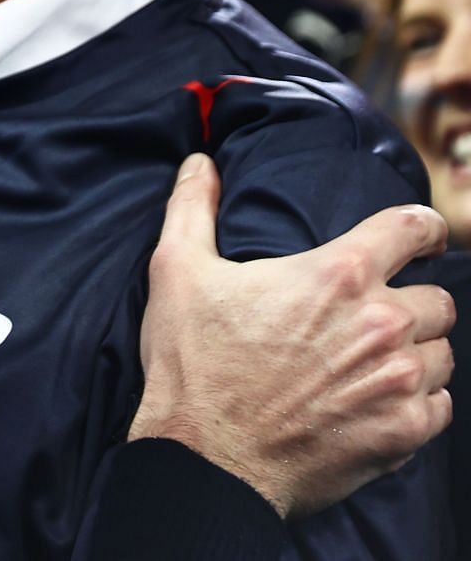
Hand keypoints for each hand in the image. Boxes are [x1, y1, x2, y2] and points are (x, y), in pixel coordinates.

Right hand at [131, 153, 454, 517]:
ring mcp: (401, 380)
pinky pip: (442, 405)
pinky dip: (417, 401)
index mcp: (339, 275)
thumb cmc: (194, 363)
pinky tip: (375, 402)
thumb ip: (191, 208)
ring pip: (442, 352)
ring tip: (371, 364)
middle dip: (408, 303)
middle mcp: (383, 322)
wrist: (207, 457)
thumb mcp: (177, 272)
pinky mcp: (406, 431)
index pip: (415, 228)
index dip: (423, 228)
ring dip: (415, 354)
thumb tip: (199, 164)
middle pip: (437, 298)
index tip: (420, 239)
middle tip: (369, 320)